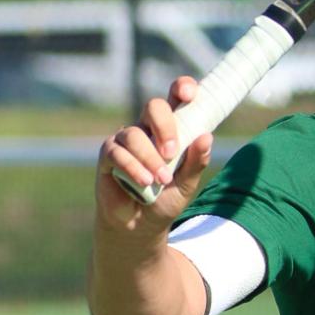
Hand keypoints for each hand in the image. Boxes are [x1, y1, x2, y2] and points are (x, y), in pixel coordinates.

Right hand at [94, 76, 212, 233]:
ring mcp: (125, 141)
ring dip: (150, 157)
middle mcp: (146, 129)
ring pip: (134, 134)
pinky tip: (144, 182)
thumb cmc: (165, 199)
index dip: (182, 88)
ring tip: (161, 180)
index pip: (175, 98)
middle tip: (173, 151)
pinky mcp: (107, 156)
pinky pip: (117, 152)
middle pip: (153, 106)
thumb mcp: (187, 183)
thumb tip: (207, 137)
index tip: (190, 94)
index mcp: (170, 129)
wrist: (140, 226)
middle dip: (165, 125)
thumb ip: (196, 161)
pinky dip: (133, 167)